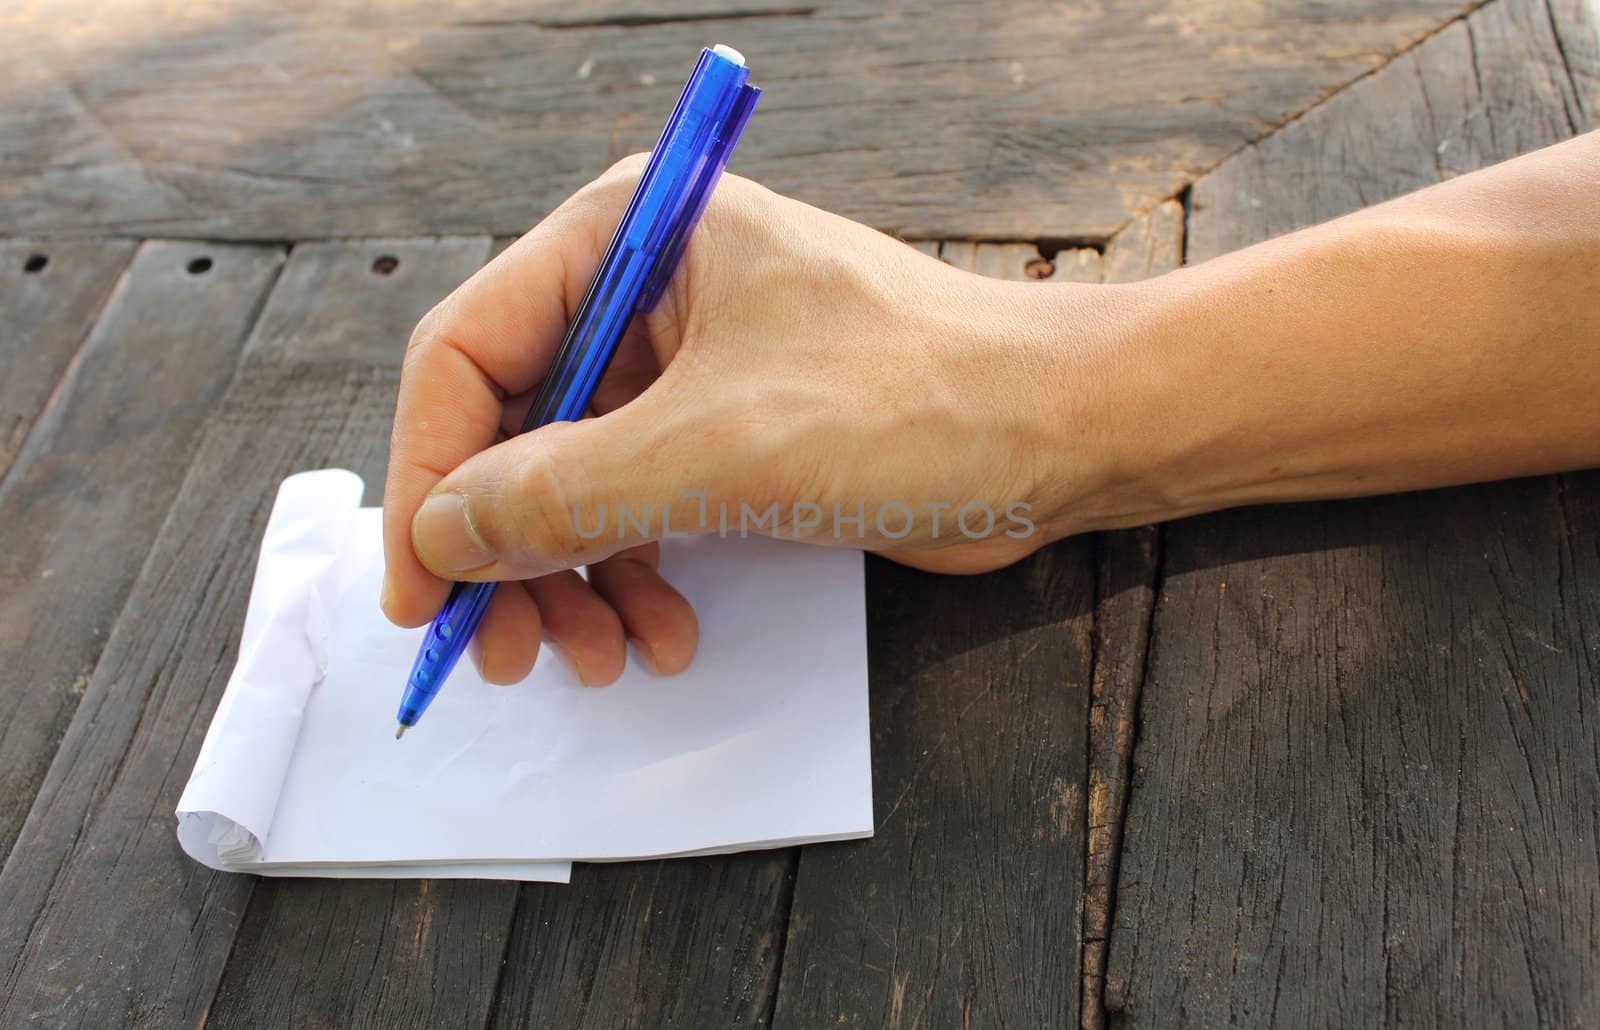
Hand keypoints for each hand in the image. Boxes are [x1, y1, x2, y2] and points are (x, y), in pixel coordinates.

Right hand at [381, 156, 1118, 685]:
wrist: (1062, 434)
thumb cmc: (912, 402)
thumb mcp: (715, 450)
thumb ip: (558, 492)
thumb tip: (437, 534)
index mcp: (627, 236)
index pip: (467, 350)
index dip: (426, 476)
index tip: (418, 591)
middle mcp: (643, 291)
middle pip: (510, 428)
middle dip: (506, 550)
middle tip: (503, 654)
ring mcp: (685, 365)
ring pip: (569, 483)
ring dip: (571, 582)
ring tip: (599, 661)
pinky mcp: (727, 431)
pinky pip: (637, 509)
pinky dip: (633, 579)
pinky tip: (660, 640)